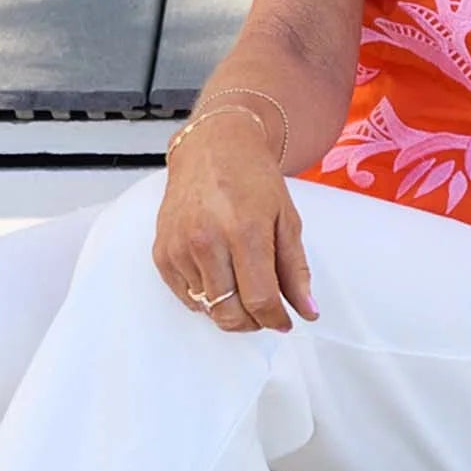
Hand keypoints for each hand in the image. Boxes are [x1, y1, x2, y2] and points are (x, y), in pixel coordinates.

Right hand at [153, 117, 317, 332]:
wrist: (212, 148)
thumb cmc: (252, 178)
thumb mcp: (287, 218)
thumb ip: (296, 269)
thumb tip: (307, 311)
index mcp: (244, 230)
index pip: (259, 299)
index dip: (275, 319)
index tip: (284, 321)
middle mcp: (207, 241)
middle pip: (229, 313)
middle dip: (252, 322)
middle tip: (265, 310)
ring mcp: (180, 248)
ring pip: (208, 308)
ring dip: (230, 308)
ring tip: (243, 282)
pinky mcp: (162, 252)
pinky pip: (186, 297)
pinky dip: (206, 297)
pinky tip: (221, 275)